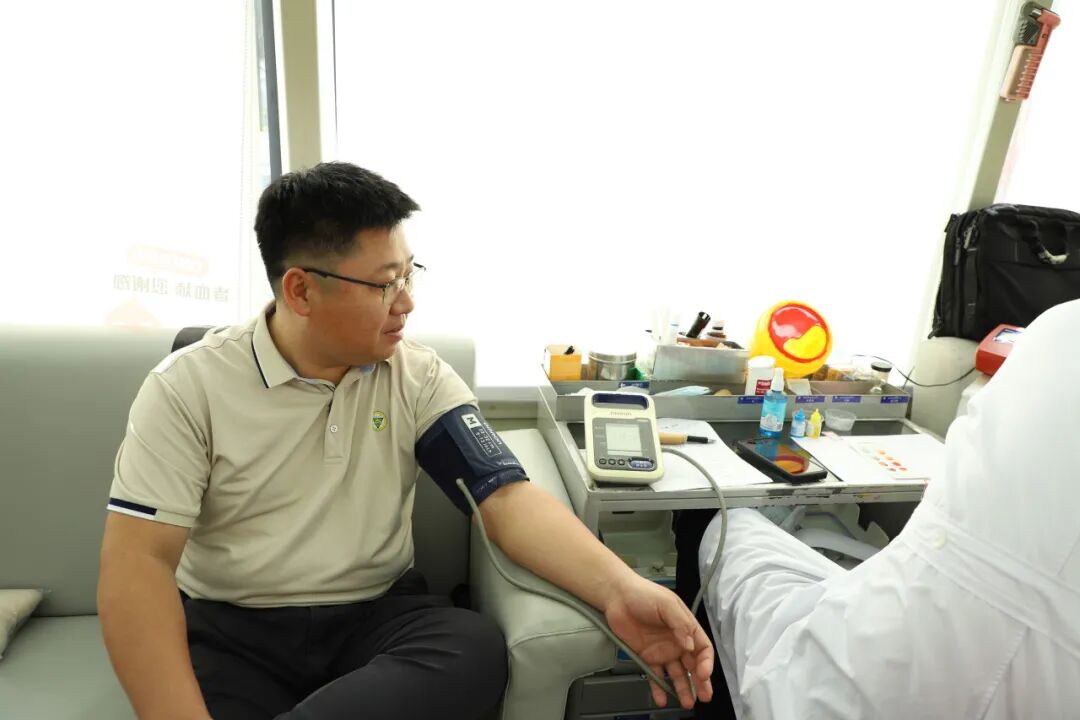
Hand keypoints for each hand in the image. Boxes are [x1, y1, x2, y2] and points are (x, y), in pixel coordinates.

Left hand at [603, 574, 713, 708]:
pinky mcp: (647, 657)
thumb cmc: (643, 593)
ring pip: (677, 674)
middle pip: (693, 665)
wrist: (616, 596)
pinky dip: (658, 688)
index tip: (703, 674)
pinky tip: (662, 699)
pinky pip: (655, 676)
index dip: (706, 663)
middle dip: (700, 682)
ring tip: (686, 702)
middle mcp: (676, 641)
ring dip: (682, 688)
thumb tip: (689, 644)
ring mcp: (662, 651)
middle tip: (703, 696)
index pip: (703, 648)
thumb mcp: (667, 604)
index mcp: (686, 627)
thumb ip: (680, 623)